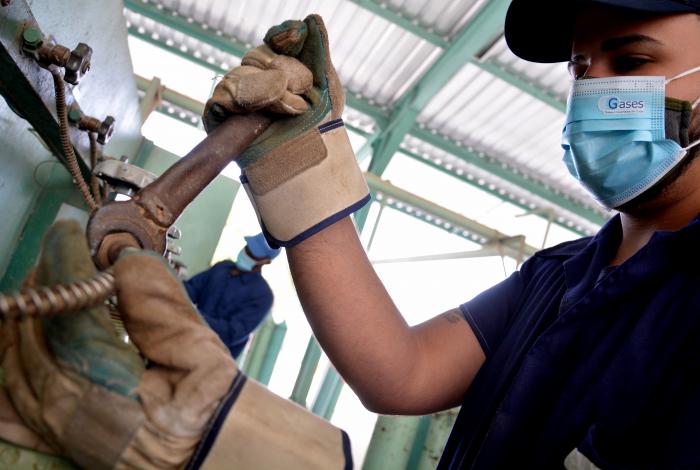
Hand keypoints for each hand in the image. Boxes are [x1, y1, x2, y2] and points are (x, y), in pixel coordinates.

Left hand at [1, 220, 234, 468]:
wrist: (206, 449)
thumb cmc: (207, 403)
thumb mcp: (198, 348)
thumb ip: (162, 304)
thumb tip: (127, 261)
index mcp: (109, 382)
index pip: (68, 314)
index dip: (63, 267)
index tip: (66, 233)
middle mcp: (72, 405)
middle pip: (33, 336)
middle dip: (40, 286)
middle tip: (53, 254)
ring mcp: (59, 425)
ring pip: (15, 366)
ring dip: (21, 321)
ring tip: (37, 288)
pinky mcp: (58, 438)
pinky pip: (11, 408)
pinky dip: (4, 375)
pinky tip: (9, 347)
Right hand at [203, 15, 369, 247]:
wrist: (309, 165)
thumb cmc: (322, 132)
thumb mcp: (327, 87)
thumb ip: (317, 51)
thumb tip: (311, 20)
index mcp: (282, 73)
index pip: (273, 42)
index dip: (283, 36)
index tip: (296, 35)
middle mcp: (259, 84)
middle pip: (255, 56)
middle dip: (281, 72)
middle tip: (302, 94)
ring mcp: (240, 103)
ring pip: (238, 75)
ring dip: (268, 91)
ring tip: (290, 111)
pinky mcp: (222, 121)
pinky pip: (221, 97)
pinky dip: (242, 101)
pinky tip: (263, 113)